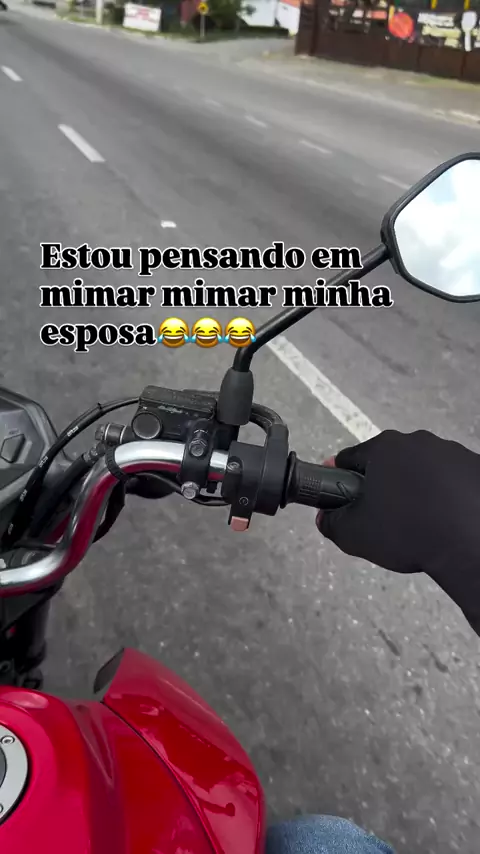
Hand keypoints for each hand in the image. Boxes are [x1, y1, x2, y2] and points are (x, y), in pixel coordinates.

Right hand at [316, 430, 479, 635]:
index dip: (340, 478)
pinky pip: (450, 477)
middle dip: (381, 483)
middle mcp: (416, 441)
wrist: (469, 543)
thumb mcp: (354, 535)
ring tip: (418, 519)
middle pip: (388, 460)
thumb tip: (324, 518)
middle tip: (381, 514)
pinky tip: (445, 516)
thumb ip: (331, 523)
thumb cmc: (407, 532)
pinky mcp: (474, 466)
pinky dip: (445, 493)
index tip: (342, 497)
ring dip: (415, 486)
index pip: (349, 458)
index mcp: (383, 448)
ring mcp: (450, 451)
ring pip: (421, 467)